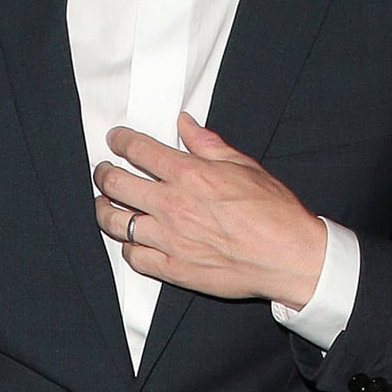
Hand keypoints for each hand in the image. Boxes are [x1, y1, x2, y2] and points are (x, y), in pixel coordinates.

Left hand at [93, 113, 326, 306]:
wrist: (289, 257)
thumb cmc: (273, 212)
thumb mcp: (243, 166)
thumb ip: (207, 144)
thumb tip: (184, 123)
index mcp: (189, 175)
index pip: (137, 150)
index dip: (120, 141)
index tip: (116, 140)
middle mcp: (172, 205)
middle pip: (114, 183)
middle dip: (103, 173)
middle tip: (104, 171)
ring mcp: (168, 238)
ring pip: (114, 222)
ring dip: (104, 209)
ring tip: (106, 204)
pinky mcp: (172, 268)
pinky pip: (133, 256)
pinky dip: (128, 246)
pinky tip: (132, 240)